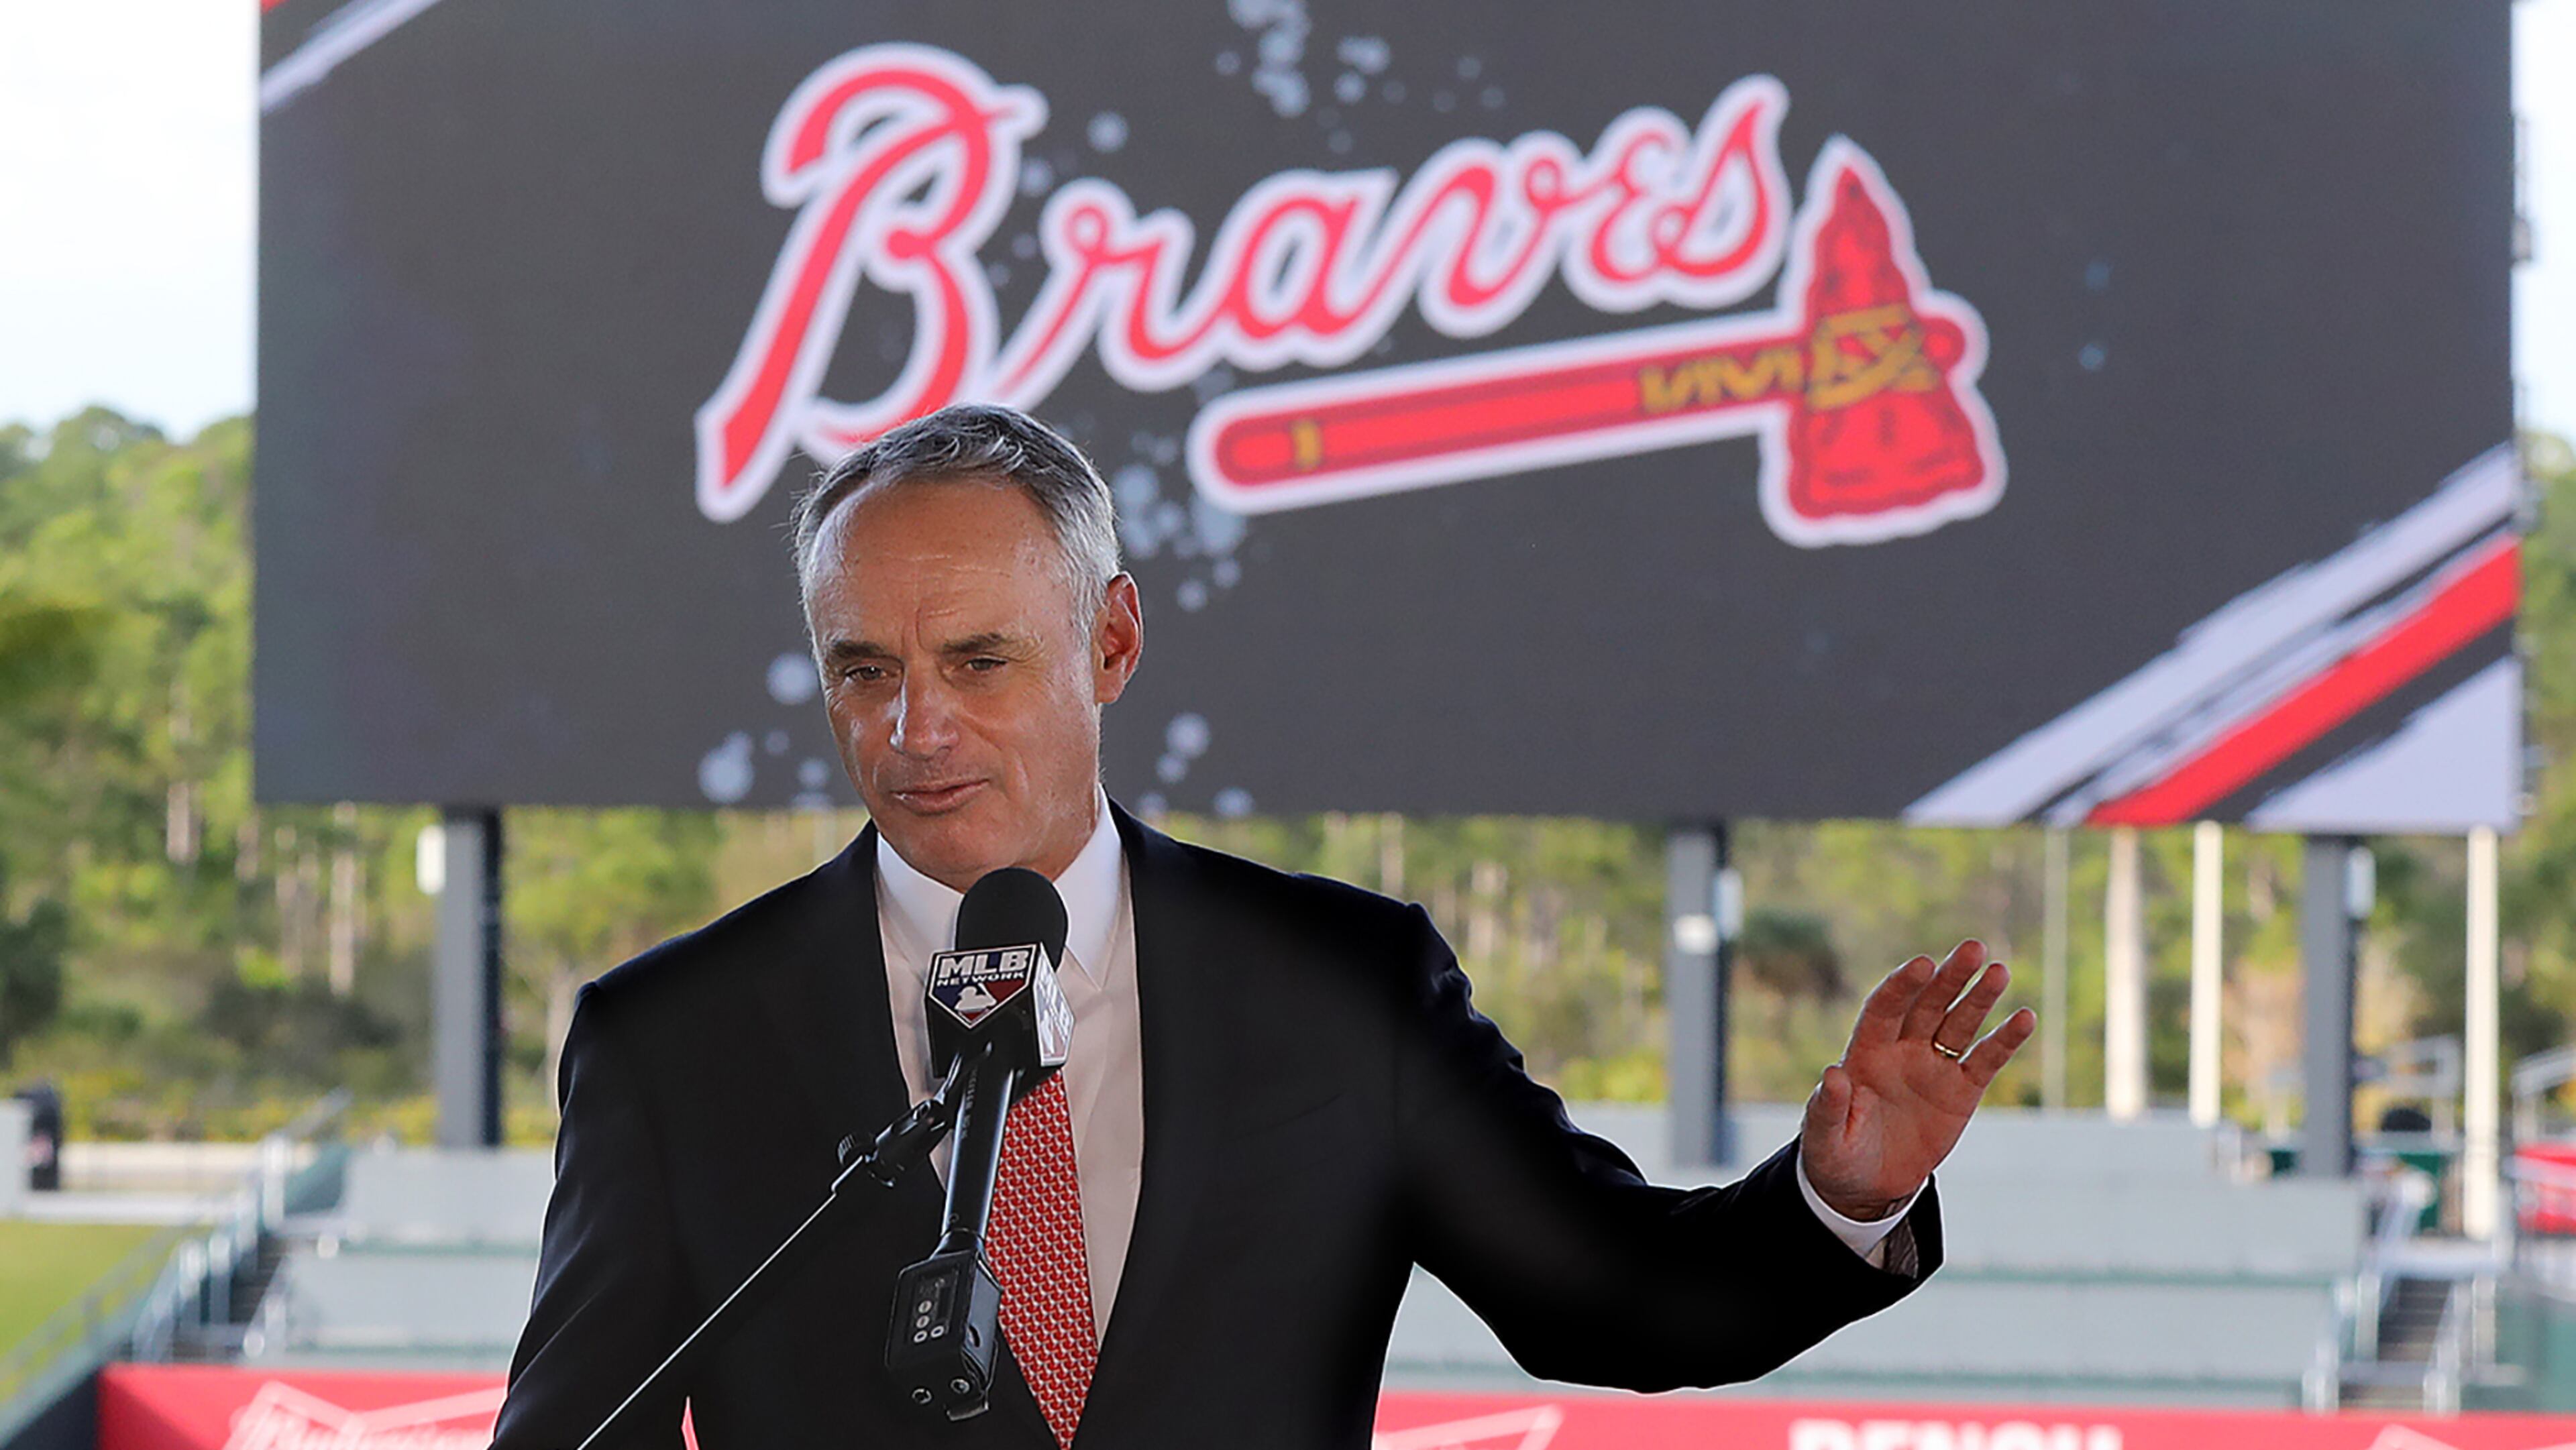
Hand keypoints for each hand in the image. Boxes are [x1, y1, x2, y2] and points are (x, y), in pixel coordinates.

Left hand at [1800, 939, 2034, 1221]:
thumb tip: (1833, 1074)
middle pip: (1928, 1005)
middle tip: (1973, 949)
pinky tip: (2025, 1017)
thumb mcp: (1824, 1137)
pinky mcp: (1961, 1091)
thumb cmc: (1836, 1156)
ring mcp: (1933, 1068)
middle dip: (1949, 977)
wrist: (1866, 1187)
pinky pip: (1986, 1060)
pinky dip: (2004, 1040)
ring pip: (1959, 1024)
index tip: (1922, 964)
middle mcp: (1902, 1051)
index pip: (1885, 1009)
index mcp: (1866, 1054)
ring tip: (1999, 971)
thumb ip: (1828, 1108)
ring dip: (1979, 998)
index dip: (1902, 986)